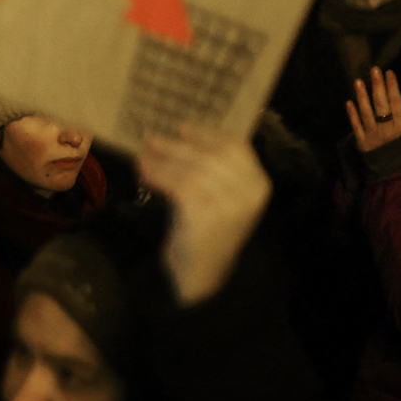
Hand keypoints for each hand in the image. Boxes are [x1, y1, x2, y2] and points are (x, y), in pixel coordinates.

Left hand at [138, 125, 272, 306]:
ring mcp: (231, 205)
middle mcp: (250, 193)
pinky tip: (143, 173)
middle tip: (151, 138)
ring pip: (193, 169)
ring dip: (163, 160)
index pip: (236, 147)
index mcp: (258, 184)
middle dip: (178, 145)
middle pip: (211, 155)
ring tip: (142, 156)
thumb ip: (208, 167)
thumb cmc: (205, 229)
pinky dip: (158, 175)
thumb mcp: (216, 195)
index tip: (181, 127)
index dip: (207, 134)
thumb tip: (176, 131)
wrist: (202, 274)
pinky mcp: (207, 216)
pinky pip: (180, 185)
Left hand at [346, 66, 400, 153]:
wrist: (394, 171)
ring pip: (366, 112)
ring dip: (362, 96)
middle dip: (377, 86)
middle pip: (381, 104)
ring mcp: (372, 134)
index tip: (389, 72)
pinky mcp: (361, 141)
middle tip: (373, 70)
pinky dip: (352, 113)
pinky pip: (355, 125)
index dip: (393, 87)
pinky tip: (349, 101)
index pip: (397, 103)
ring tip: (358, 81)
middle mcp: (386, 128)